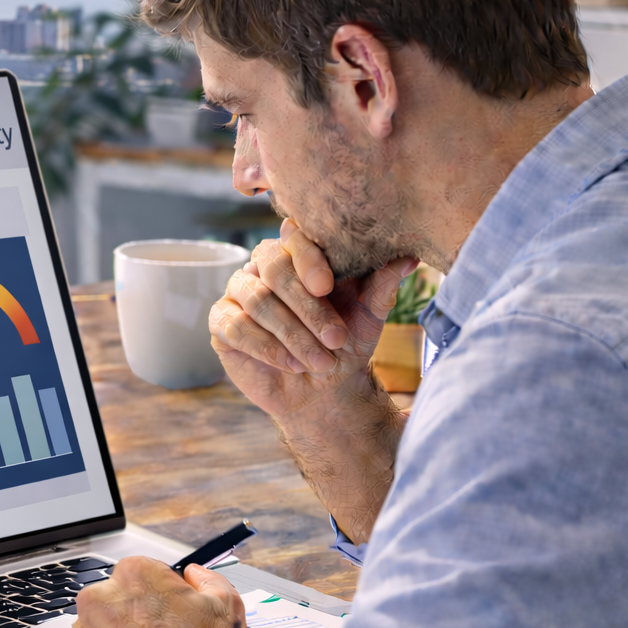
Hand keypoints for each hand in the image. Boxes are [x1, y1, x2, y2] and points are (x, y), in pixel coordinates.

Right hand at [209, 219, 414, 422]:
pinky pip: (236, 327)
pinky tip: (292, 364)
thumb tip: (407, 258)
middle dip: (307, 307)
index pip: (294, 237)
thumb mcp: (369, 317)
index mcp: (298, 253)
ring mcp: (238, 292)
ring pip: (257, 301)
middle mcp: (263, 266)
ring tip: (319, 361)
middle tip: (335, 337)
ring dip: (292, 334)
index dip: (309, 258)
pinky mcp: (220, 323)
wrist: (321, 390)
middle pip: (274, 269)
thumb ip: (381, 285)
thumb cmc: (343, 345)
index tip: (327, 285)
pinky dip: (267, 348)